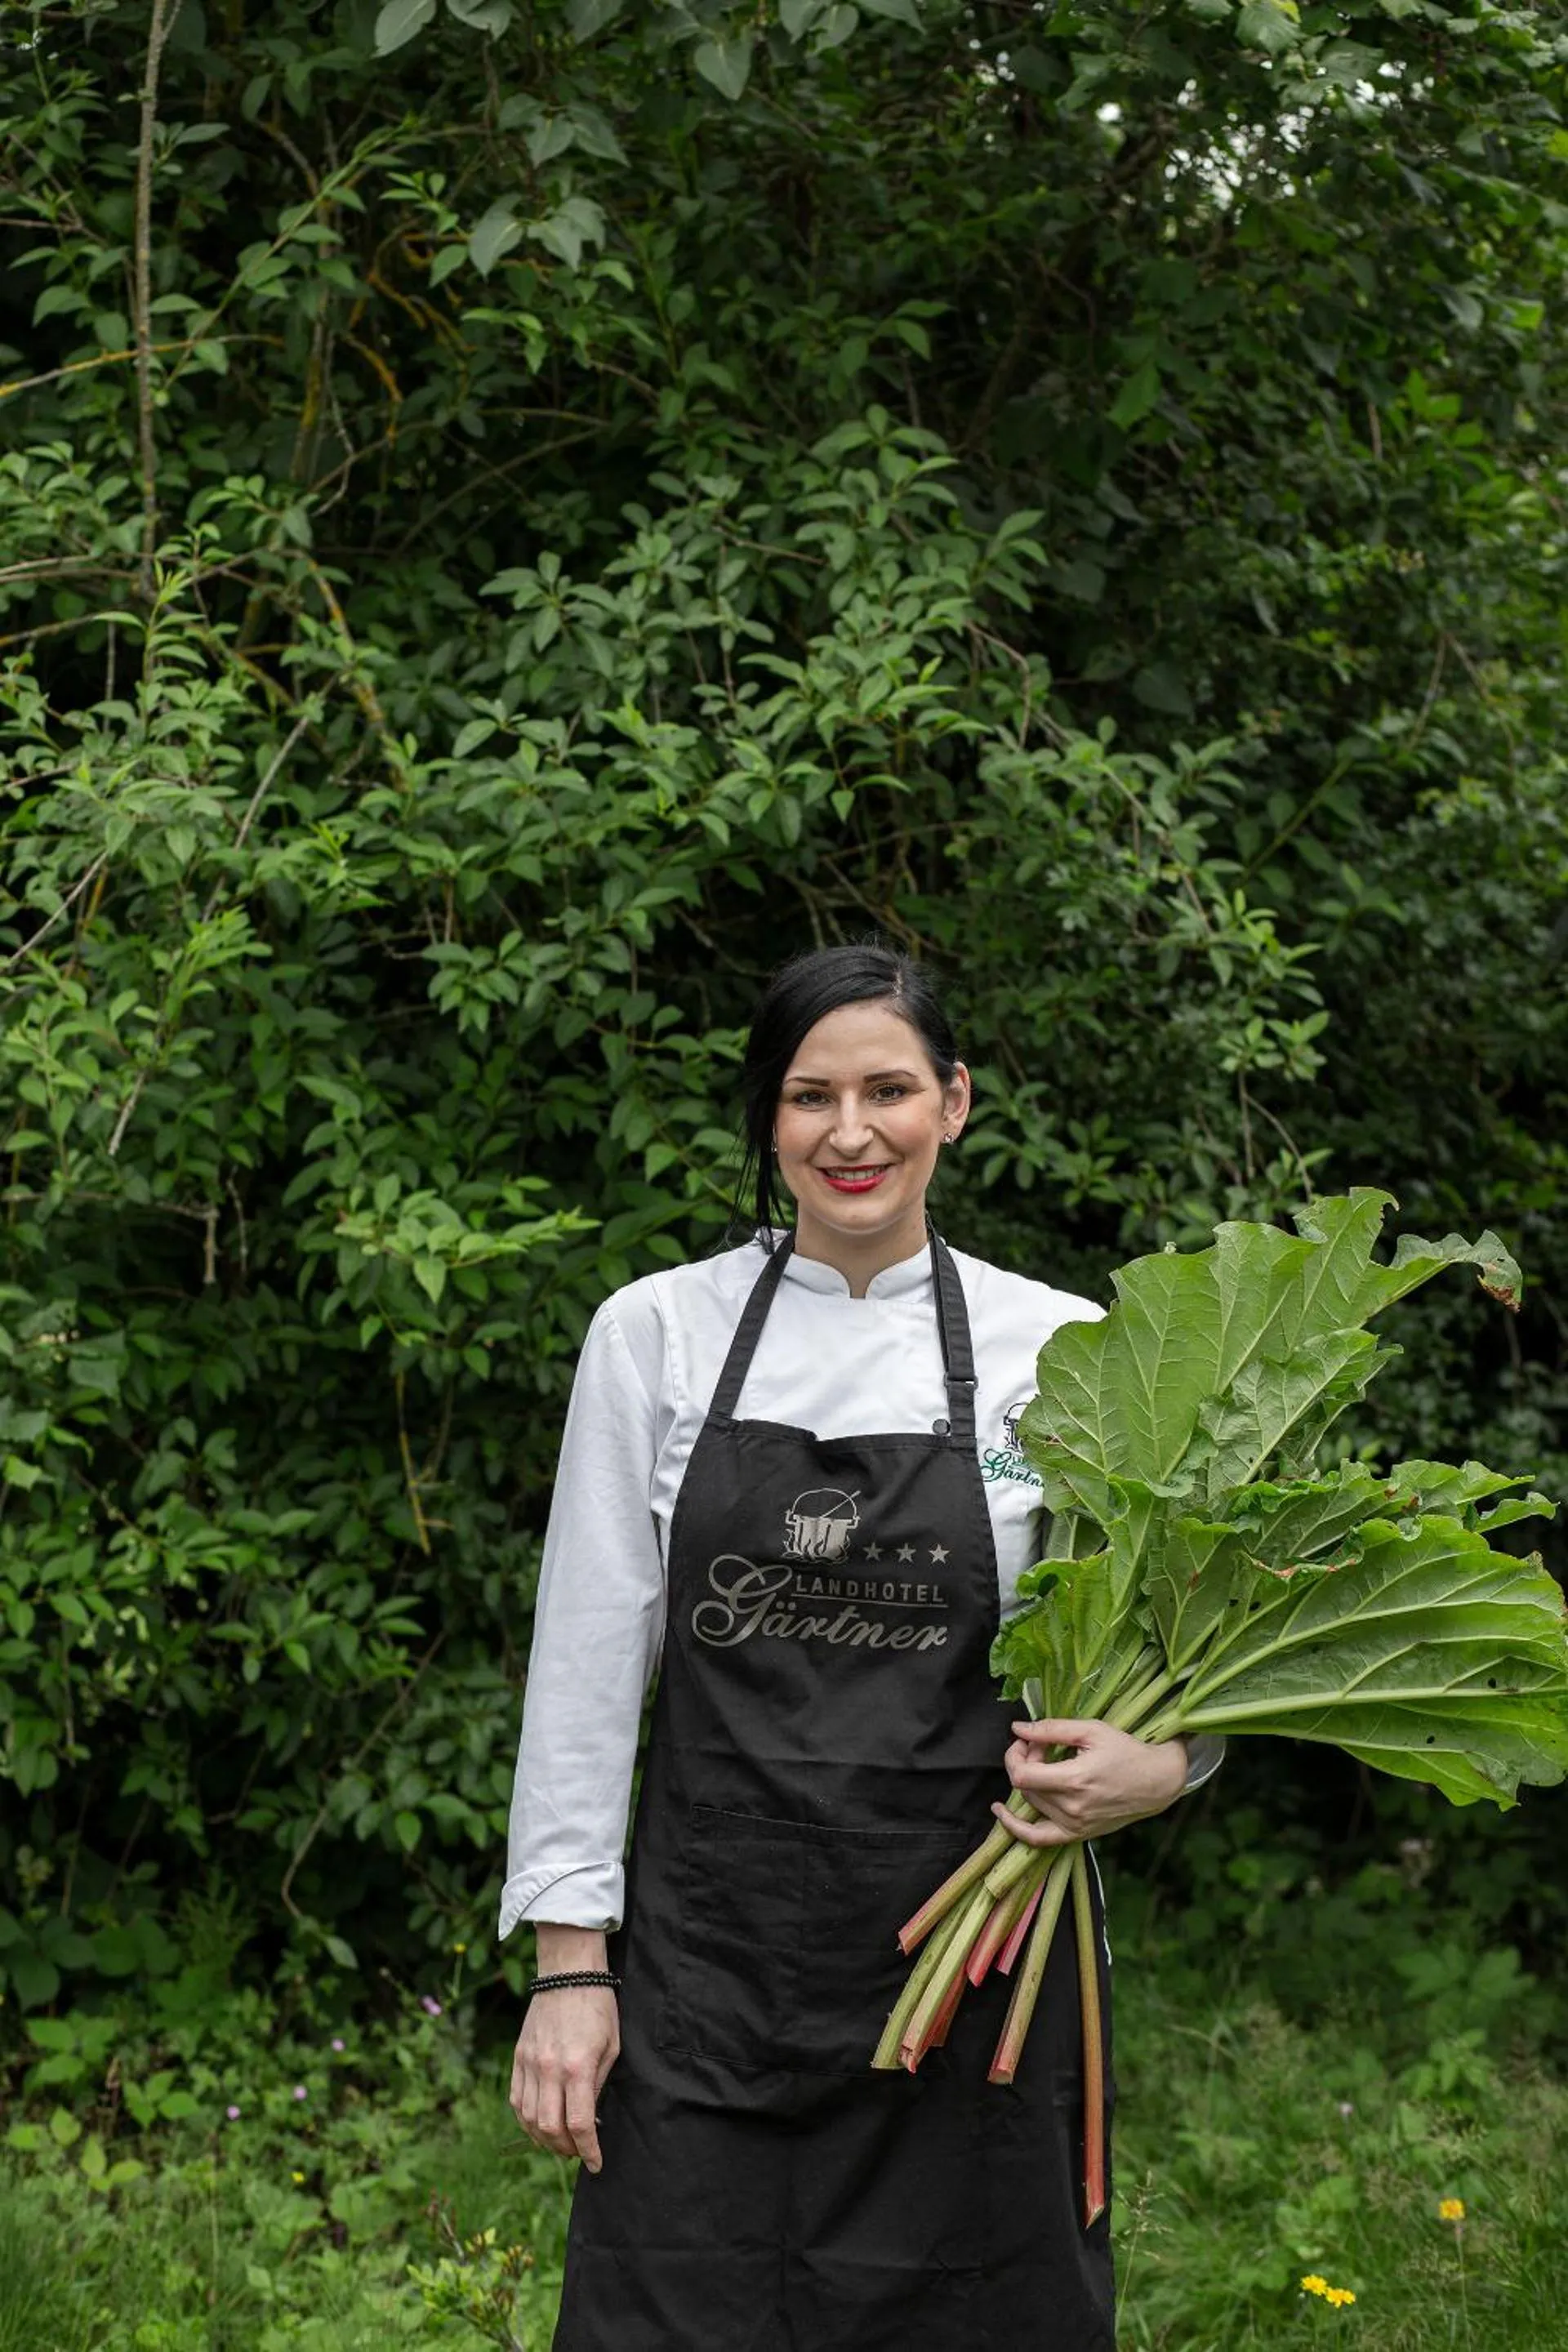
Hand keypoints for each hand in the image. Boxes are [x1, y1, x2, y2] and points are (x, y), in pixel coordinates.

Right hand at [509, 1928, 620, 2173]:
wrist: (569, 1973)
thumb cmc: (598, 2007)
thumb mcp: (612, 2048)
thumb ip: (598, 2085)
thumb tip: (591, 2118)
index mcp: (578, 2067)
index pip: (579, 2124)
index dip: (588, 2150)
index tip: (596, 2164)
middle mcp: (549, 2068)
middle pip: (550, 2129)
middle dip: (566, 2149)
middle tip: (579, 2152)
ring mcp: (529, 2063)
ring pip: (529, 2119)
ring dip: (544, 2140)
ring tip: (561, 2142)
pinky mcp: (518, 2057)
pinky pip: (516, 2100)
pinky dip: (526, 2120)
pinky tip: (540, 2124)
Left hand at [993, 1717, 1188, 1848]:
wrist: (1156, 1782)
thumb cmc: (1126, 1751)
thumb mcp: (1091, 1730)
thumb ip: (1051, 1729)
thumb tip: (1017, 1728)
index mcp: (1075, 1781)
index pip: (1022, 1775)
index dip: (1015, 1755)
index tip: (1025, 1741)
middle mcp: (1072, 1808)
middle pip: (1025, 1788)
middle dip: (1024, 1763)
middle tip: (1040, 1748)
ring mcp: (1075, 1825)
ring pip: (1031, 1805)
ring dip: (1028, 1783)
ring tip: (1044, 1765)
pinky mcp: (1078, 1835)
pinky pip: (1038, 1839)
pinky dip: (1017, 1828)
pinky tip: (1003, 1813)